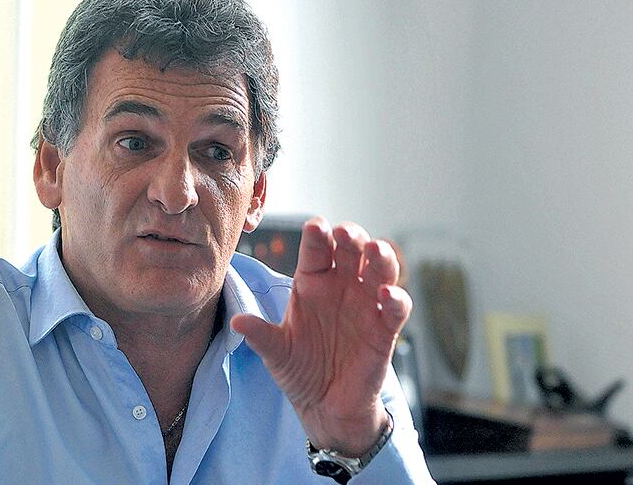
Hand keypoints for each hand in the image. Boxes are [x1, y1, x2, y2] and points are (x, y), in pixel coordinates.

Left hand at [230, 216, 410, 455]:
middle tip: (346, 233)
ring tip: (375, 250)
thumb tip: (236, 323)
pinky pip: (395, 308)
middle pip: (351, 251)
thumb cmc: (299, 370)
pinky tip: (387, 294)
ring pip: (379, 270)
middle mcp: (340, 287)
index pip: (316, 250)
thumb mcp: (276, 353)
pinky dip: (396, 297)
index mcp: (311, 283)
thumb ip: (261, 336)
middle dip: (351, 237)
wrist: (325, 405)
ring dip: (380, 257)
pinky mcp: (384, 329)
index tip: (316, 226)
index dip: (317, 236)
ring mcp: (365, 304)